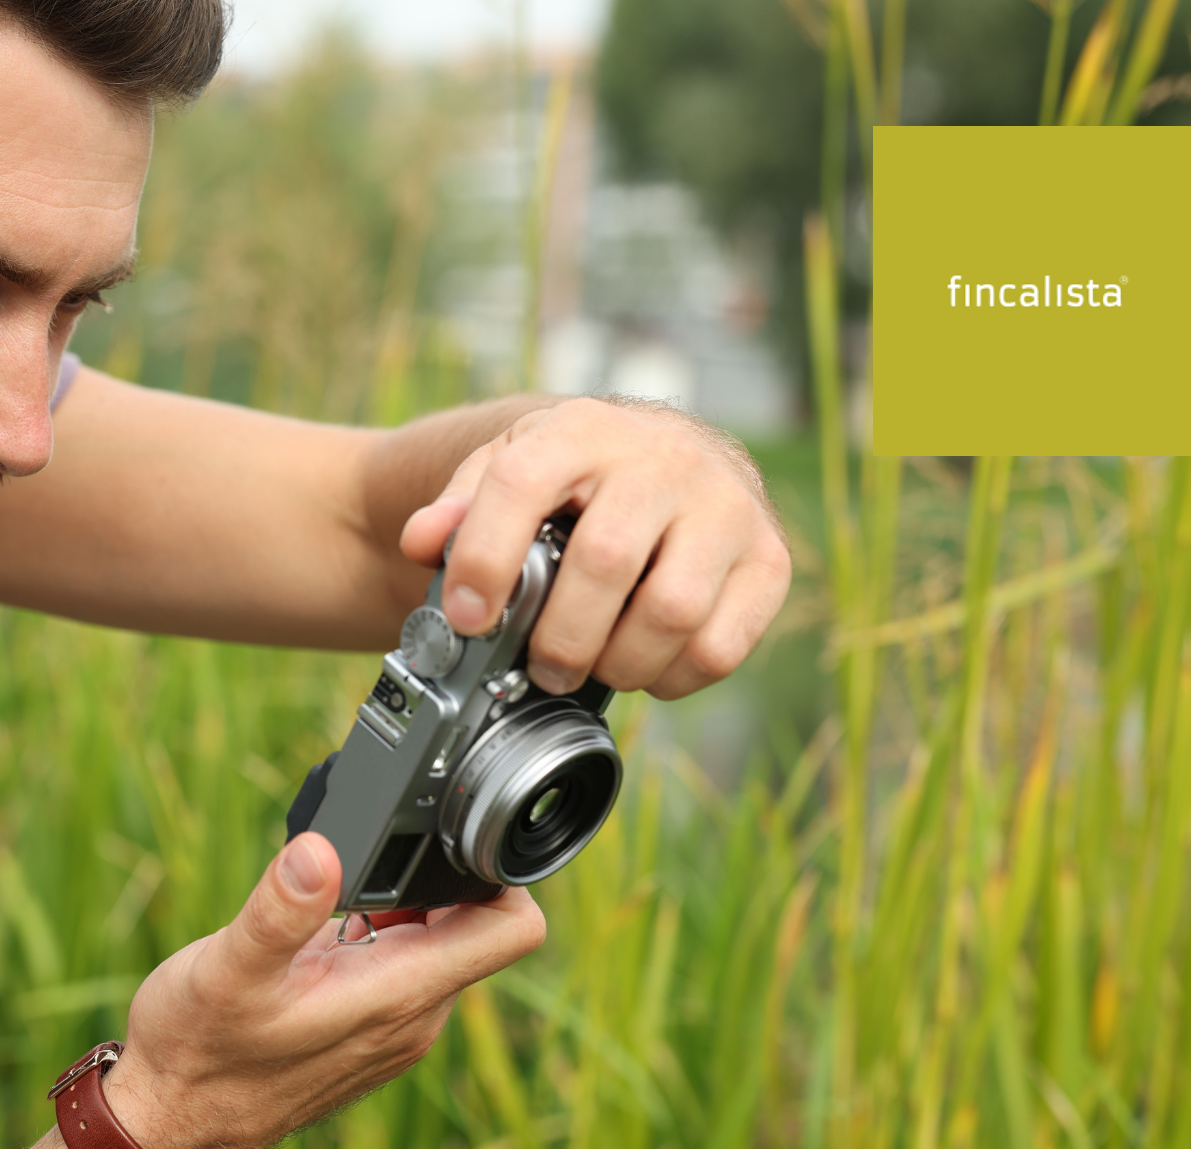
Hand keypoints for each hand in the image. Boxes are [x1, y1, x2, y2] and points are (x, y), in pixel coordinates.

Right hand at [104, 834, 544, 1148]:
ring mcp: (396, 1031)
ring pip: (436, 947)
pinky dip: (377, 939)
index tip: (444, 842)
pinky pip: (402, 971)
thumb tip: (321, 848)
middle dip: (436, 883)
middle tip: (363, 865)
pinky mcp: (371, 1036)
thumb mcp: (227, 967)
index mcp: (400, 993)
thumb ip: (279, 910)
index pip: (513, 928)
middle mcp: (415, 1017)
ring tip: (336, 900)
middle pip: (476, 929)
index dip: (496, 874)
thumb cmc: (196, 1050)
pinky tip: (322, 934)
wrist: (168, 1124)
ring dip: (402, 911)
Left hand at [398, 397, 789, 700]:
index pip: (523, 484)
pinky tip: (647, 664)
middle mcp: (664, 459)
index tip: (467, 619)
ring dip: (618, 663)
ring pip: (670, 612)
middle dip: (559, 637)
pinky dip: (672, 677)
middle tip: (541, 666)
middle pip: (604, 563)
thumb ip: (458, 506)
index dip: (485, 558)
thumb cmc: (578, 476)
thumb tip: (421, 541)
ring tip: (593, 665)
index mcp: (582, 431)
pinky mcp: (769, 558)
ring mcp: (727, 507)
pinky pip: (720, 646)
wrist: (670, 456)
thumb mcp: (510, 468)